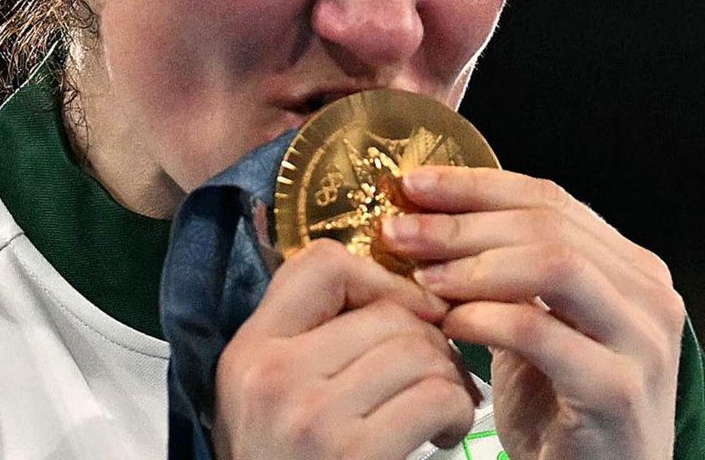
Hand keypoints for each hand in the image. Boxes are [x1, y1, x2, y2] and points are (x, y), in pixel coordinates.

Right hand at [215, 239, 480, 459]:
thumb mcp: (268, 395)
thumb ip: (307, 339)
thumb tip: (392, 289)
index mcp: (249, 350)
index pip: (320, 264)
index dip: (379, 280)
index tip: (402, 316)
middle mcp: (272, 374)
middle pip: (388, 313)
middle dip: (430, 341)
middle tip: (435, 376)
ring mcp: (309, 415)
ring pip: (419, 352)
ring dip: (449, 379)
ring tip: (441, 408)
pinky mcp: (352, 454)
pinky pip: (435, 398)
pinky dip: (455, 413)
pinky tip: (441, 435)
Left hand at [381, 167, 685, 459]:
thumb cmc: (559, 409)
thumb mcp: (536, 325)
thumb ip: (508, 272)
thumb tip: (425, 218)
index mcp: (631, 268)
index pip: (549, 198)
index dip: (475, 186)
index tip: (412, 186)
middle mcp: (648, 296)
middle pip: (548, 224)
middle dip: (463, 222)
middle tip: (400, 233)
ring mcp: (641, 342)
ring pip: (554, 264)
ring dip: (475, 265)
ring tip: (423, 279)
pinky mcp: (617, 390)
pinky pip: (540, 332)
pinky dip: (486, 320)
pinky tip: (450, 325)